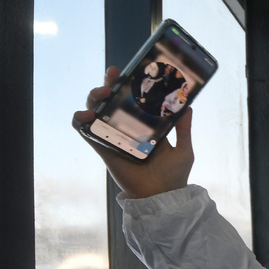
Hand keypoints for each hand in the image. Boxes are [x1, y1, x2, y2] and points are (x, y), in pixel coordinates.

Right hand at [71, 66, 194, 197]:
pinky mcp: (103, 148)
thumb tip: (188, 106)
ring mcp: (113, 137)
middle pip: (111, 101)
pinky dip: (79, 120)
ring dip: (93, 98)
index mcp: (145, 125)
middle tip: (112, 79)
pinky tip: (85, 115)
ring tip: (101, 94)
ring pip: (96, 110)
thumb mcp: (184, 149)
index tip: (126, 71)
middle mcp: (126, 129)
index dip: (126, 84)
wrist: (161, 197)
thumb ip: (184, 129)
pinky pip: (84, 131)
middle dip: (107, 85)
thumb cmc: (173, 176)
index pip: (132, 99)